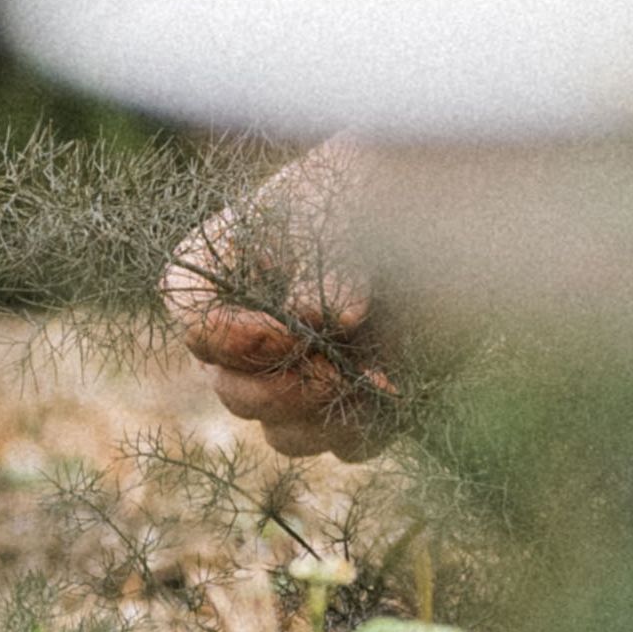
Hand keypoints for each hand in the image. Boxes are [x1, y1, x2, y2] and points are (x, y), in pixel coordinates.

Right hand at [163, 146, 407, 458]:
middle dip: (279, 387)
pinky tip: (394, 390)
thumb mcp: (346, 208)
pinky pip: (344, 444)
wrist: (442, 203)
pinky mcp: (357, 402)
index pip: (190, 318)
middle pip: (232, 390)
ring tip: (365, 378)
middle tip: (329, 365)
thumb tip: (332, 318)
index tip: (283, 331)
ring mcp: (303, 375)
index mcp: (224, 273)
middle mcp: (253, 335)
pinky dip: (366, 425)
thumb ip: (331, 260)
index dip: (224, 339)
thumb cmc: (373, 188)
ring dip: (319, 414)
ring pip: (282, 432)